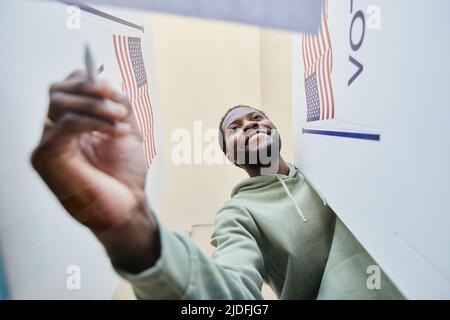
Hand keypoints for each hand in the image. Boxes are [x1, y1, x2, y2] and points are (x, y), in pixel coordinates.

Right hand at [31, 71, 159, 272]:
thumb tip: (105, 80)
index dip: (88, 81)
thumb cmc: (125, 174)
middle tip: (118, 104)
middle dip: (90, 90)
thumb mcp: (127, 130)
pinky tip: (113, 130)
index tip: (113, 88)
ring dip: (94, 105)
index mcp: (73, 123)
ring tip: (120, 119)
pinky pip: (63, 124)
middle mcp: (55, 131)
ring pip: (58, 103)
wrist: (126, 206)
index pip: (67, 87)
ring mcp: (47, 143)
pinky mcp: (44, 158)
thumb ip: (117, 105)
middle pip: (57, 90)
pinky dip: (91, 121)